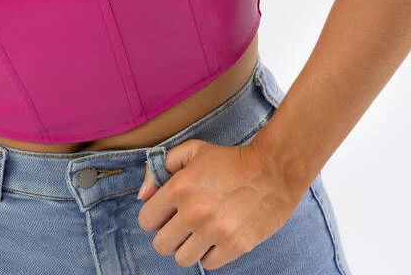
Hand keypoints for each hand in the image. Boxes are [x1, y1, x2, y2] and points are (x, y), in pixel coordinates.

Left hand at [136, 138, 303, 269]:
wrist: (271, 172)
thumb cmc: (228, 160)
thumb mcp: (192, 151)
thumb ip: (160, 168)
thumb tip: (142, 195)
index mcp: (178, 188)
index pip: (146, 220)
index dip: (154, 217)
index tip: (165, 213)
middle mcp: (193, 213)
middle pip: (161, 245)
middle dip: (168, 235)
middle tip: (181, 225)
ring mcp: (214, 232)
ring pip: (182, 259)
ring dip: (188, 247)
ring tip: (199, 233)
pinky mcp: (235, 247)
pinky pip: (208, 264)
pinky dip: (209, 254)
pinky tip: (216, 238)